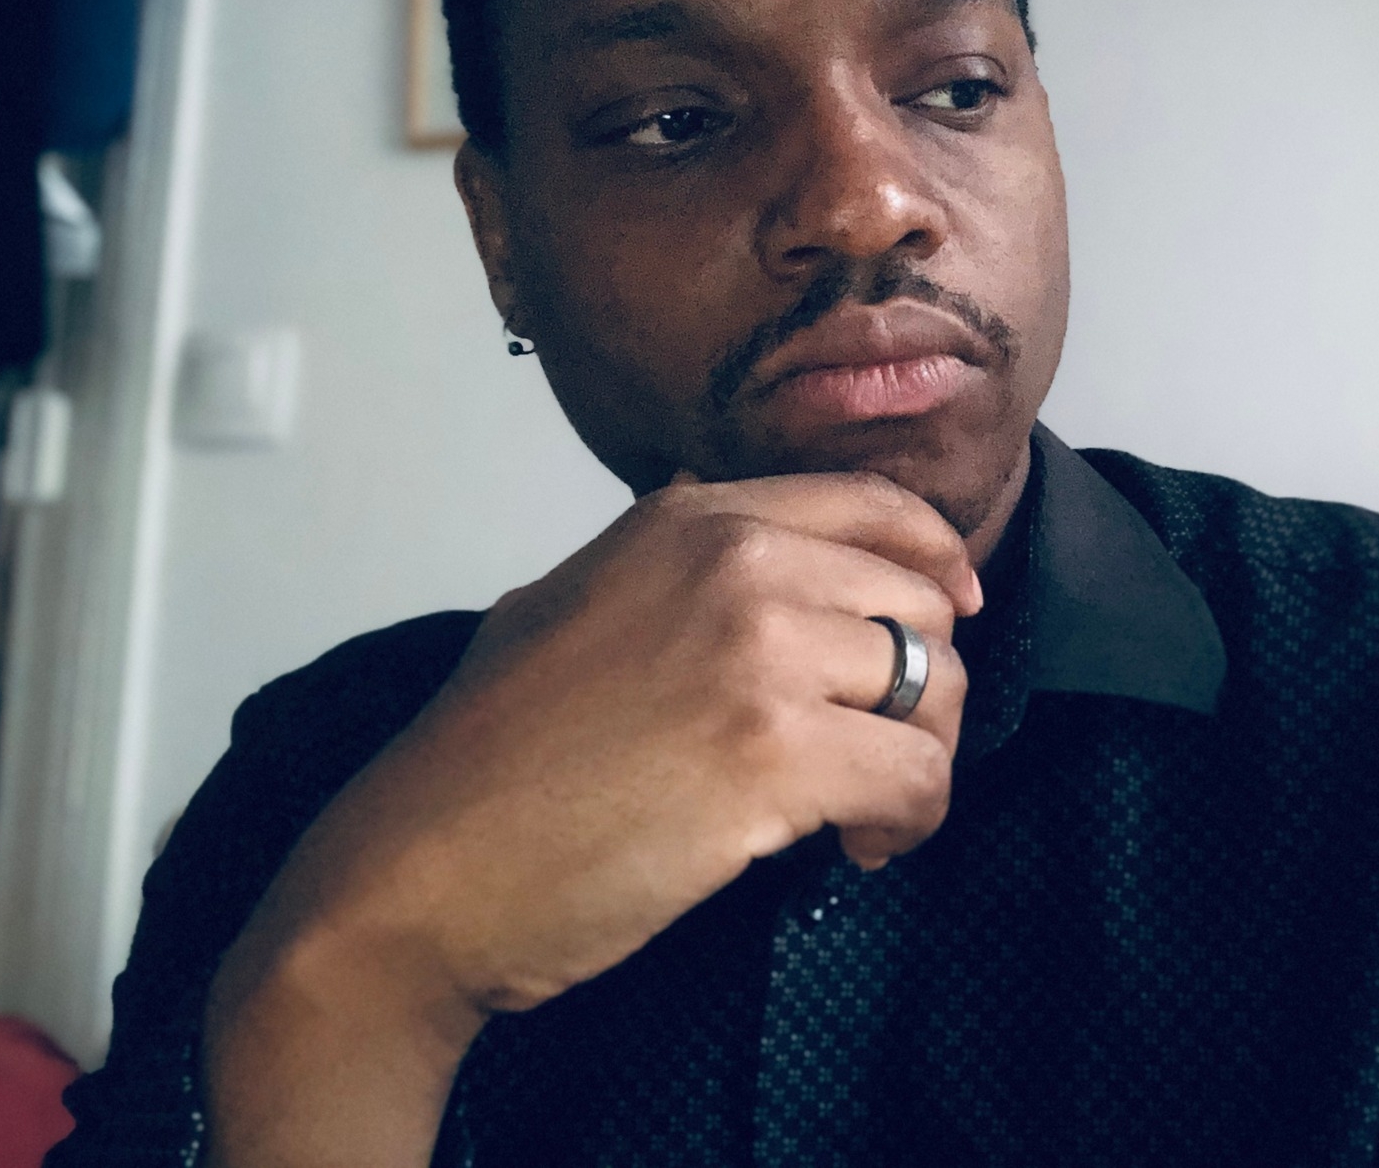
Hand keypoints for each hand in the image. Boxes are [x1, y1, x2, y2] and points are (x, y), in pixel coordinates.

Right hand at [203, 471, 975, 1166]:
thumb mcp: (572, 604)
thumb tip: (765, 555)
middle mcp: (735, 561)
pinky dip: (911, 822)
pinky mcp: (773, 753)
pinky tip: (860, 850)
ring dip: (921, 761)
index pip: (875, 508)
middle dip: (926, 687)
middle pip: (920, 604)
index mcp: (690, 518)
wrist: (420, 870)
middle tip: (881, 755)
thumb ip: (673, 566)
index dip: (937, 563)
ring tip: (866, 815)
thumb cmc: (488, 762)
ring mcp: (756, 651)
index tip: (958, 613)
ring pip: (936, 689)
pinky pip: (917, 776)